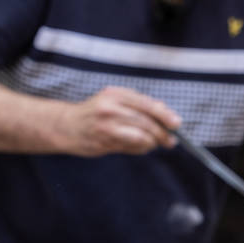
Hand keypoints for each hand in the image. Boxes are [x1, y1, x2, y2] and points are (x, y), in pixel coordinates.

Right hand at [55, 86, 180, 156]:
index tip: (176, 124)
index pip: (147, 104)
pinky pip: (130, 147)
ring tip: (154, 143)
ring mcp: (106, 126)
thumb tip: (166, 113)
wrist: (66, 125)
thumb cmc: (94, 112)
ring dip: (152, 143)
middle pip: (146, 122)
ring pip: (140, 137)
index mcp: (115, 94)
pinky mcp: (104, 142)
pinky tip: (140, 146)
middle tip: (169, 140)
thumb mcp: (114, 100)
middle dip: (161, 133)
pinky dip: (140, 148)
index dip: (164, 115)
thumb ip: (137, 104)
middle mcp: (110, 108)